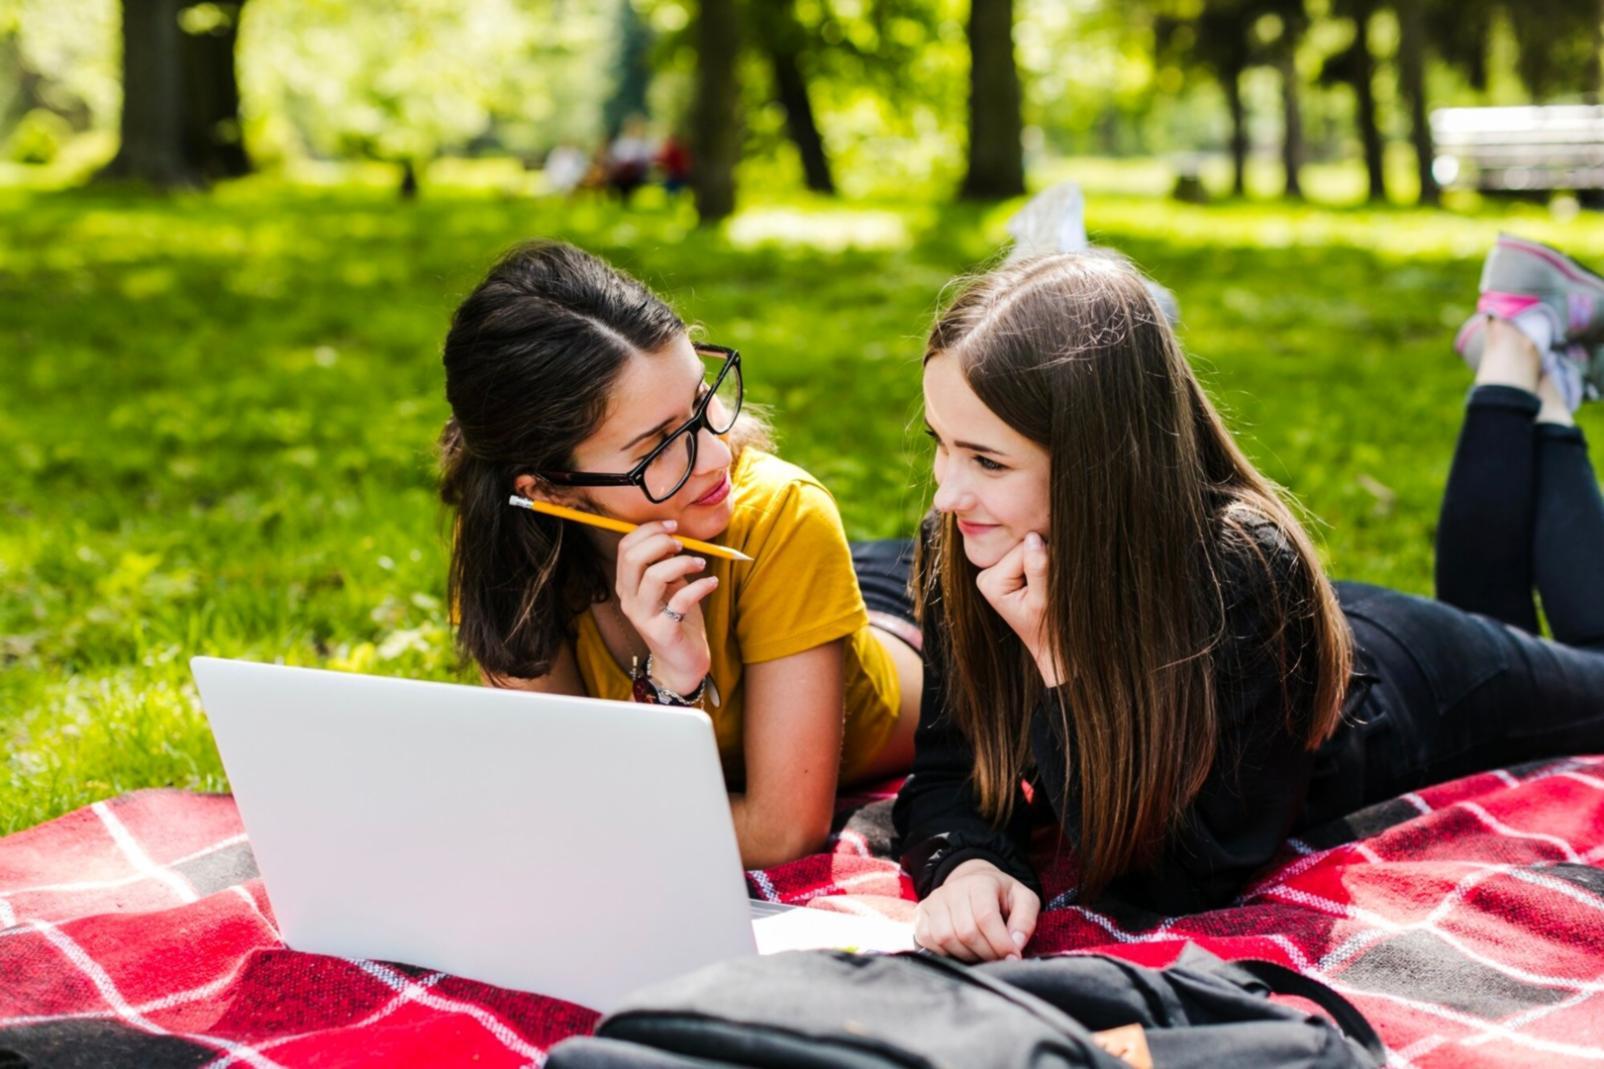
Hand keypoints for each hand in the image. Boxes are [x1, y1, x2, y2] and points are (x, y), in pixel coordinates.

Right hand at [614, 520, 718, 693]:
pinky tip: (712, 583)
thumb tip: (675, 537)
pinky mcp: (662, 631)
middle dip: (660, 542)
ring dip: (682, 563)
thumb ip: (666, 565)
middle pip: (633, 558)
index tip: (673, 526)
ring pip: (654, 576)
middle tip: (682, 544)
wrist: (682, 662)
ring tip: (700, 564)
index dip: (648, 530)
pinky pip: (681, 600)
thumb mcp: (670, 587)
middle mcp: (628, 600)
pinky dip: (701, 586)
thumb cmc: (678, 619)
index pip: (625, 548)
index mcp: (626, 585)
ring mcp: (643, 617)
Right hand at [914, 858, 1040, 961]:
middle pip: (966, 932)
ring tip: (982, 954)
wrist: (971, 884)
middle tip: (999, 958)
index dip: (1000, 943)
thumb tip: (1016, 944)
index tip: (1013, 957)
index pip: (985, 917)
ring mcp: (933, 902)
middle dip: (987, 953)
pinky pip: (930, 942)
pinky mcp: (921, 916)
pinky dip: (947, 953)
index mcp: (979, 883)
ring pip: (946, 939)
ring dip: (968, 956)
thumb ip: (1025, 920)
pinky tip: (963, 950)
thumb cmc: (999, 896)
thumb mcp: (1023, 900)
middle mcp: (951, 890)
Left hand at [973, 531, 1060, 685]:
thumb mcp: (1045, 601)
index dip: (1045, 562)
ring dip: (1047, 560)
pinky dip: (1045, 561)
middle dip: (1044, 559)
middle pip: (1024, 545)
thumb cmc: (1051, 628)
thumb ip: (1038, 569)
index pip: (1024, 550)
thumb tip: (1033, 537)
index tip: (1050, 586)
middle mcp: (988, 573)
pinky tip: (1047, 580)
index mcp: (990, 582)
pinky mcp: (1010, 569)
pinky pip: (1032, 551)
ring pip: (1030, 546)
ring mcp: (998, 570)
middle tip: (1050, 586)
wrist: (1054, 646)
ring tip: (1049, 585)